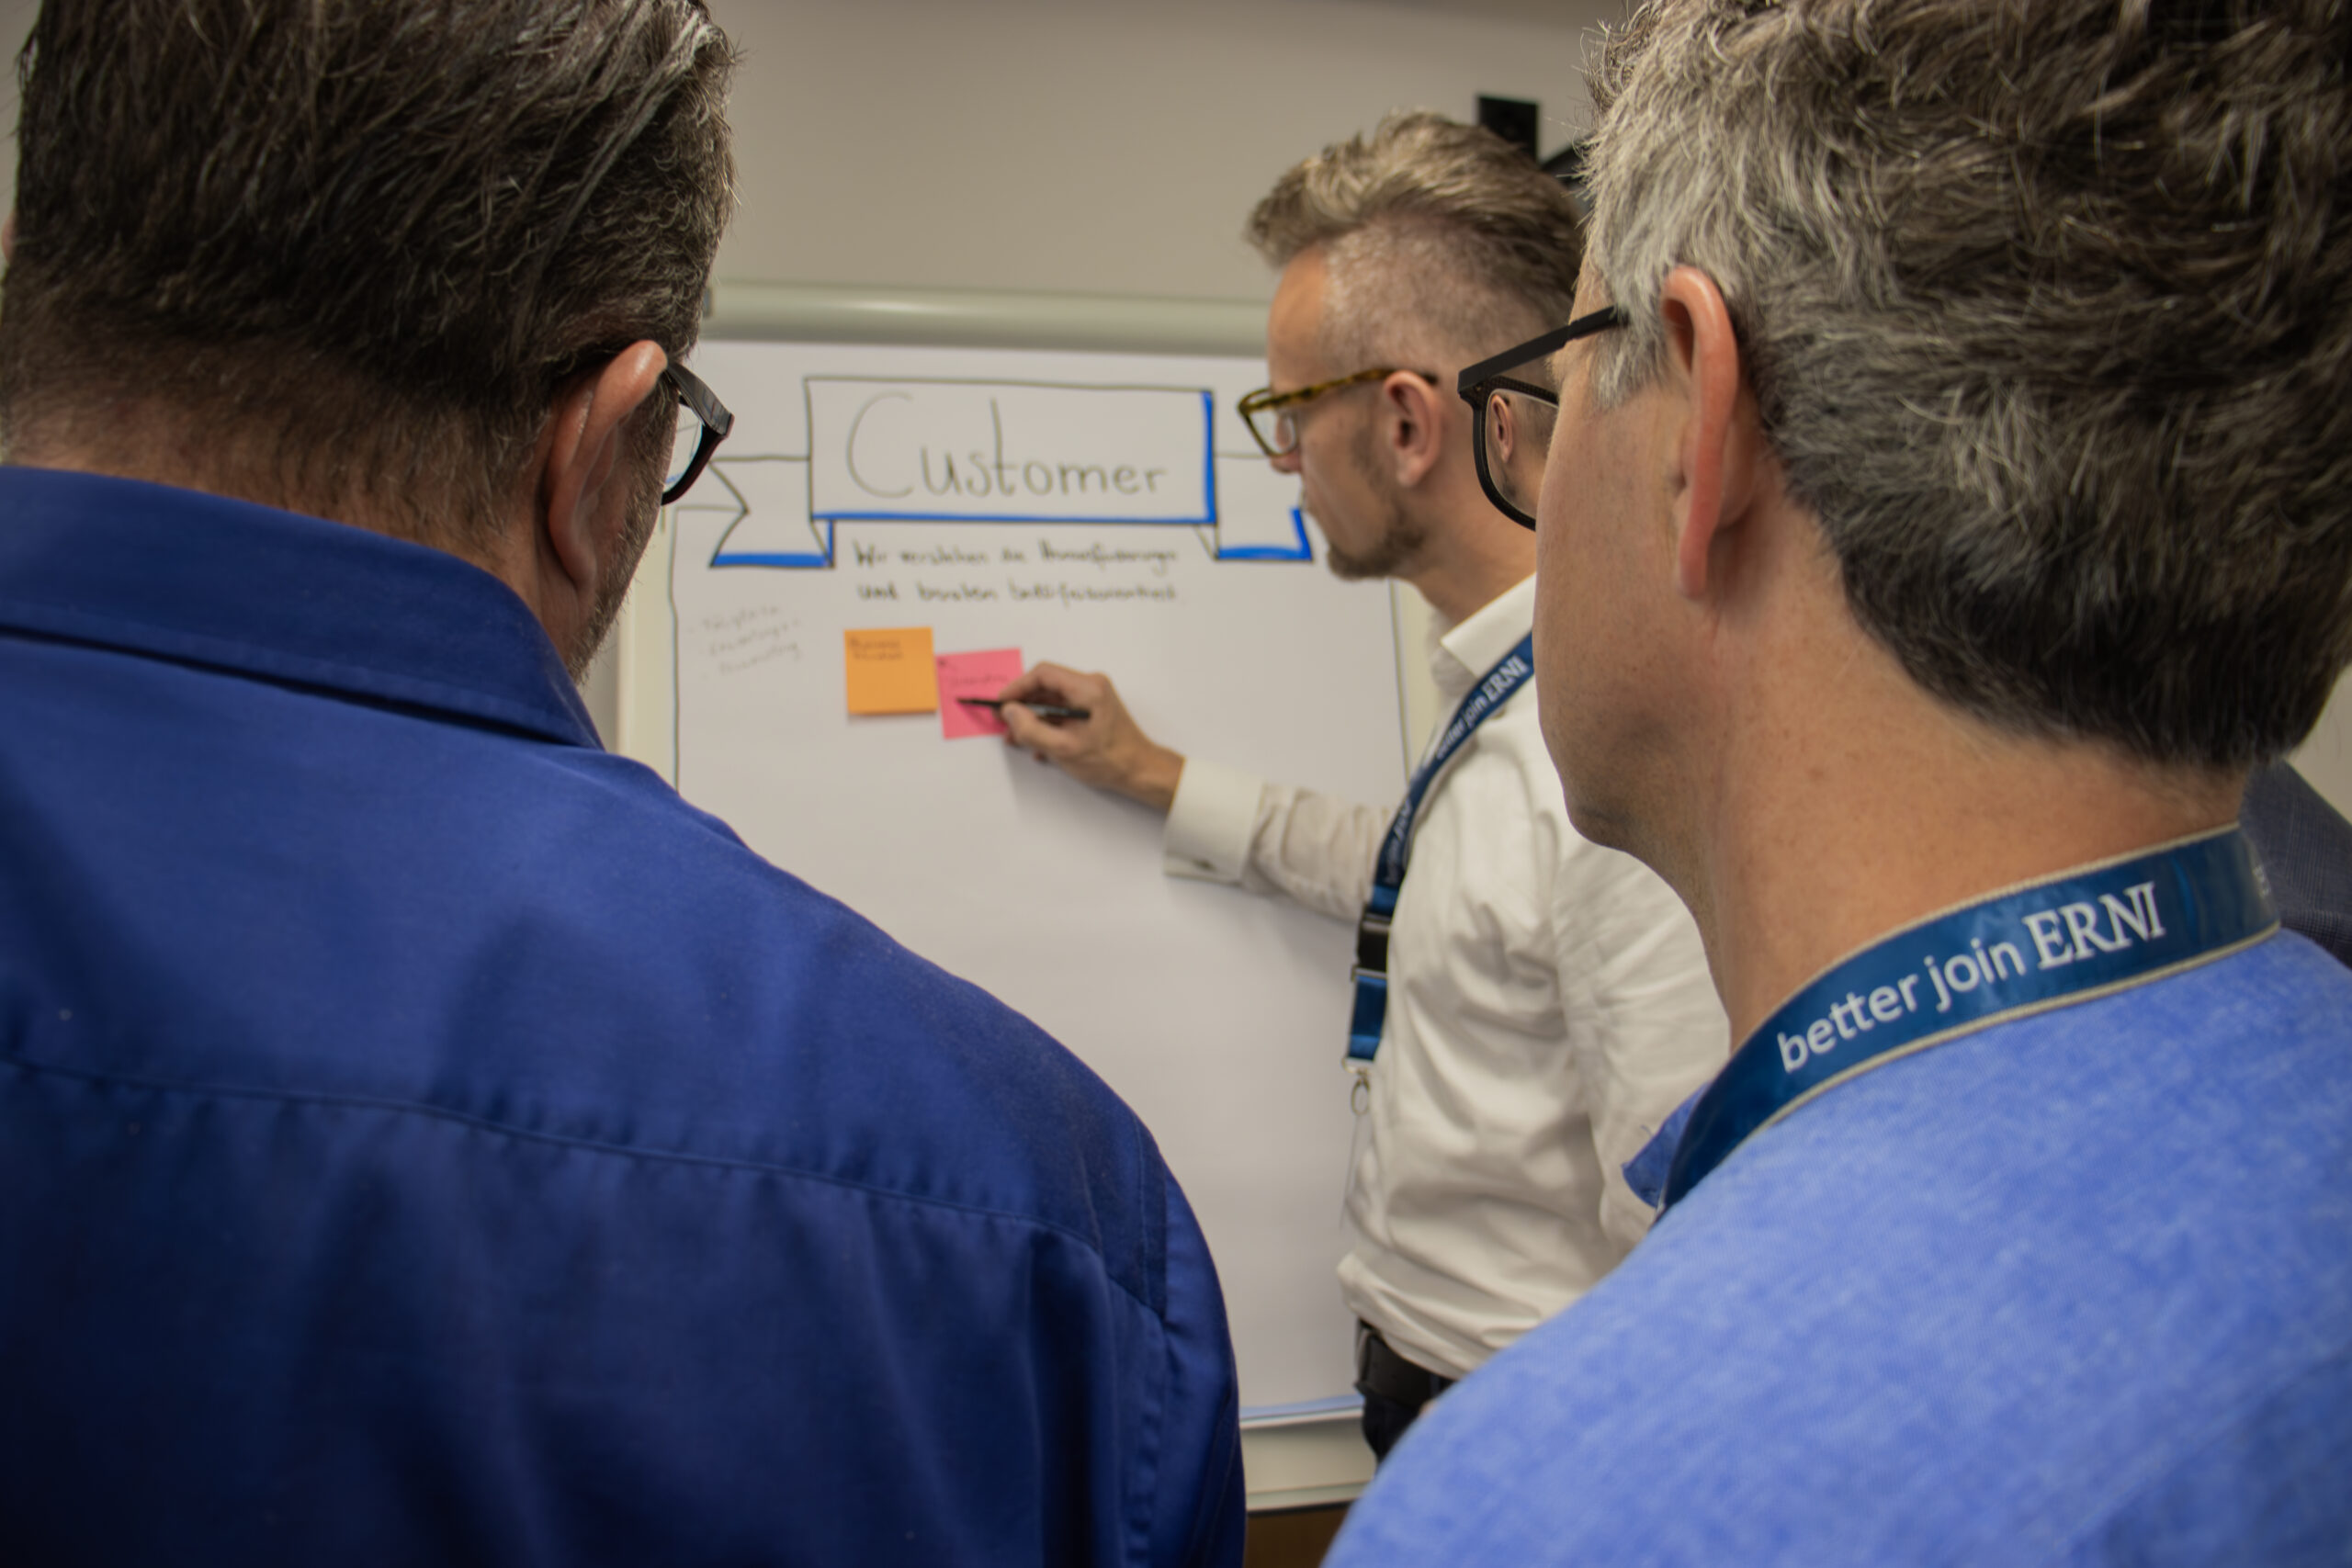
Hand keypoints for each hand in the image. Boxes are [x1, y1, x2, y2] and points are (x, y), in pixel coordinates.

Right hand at [996, 662, 1184, 812]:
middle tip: (1005, 722)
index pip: (1043, 674)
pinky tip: (1039, 745)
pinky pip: (1062, 711)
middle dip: (1023, 705)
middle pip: (1046, 687)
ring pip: (1052, 700)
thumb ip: (1032, 729)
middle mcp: (1091, 686)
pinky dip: (1047, 724)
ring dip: (1033, 718)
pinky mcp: (1092, 710)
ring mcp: (1092, 698)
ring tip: (1017, 737)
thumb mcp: (1064, 748)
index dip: (1018, 687)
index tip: (1002, 703)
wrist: (1140, 771)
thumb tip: (1009, 712)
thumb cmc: (1110, 760)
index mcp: (1087, 688)